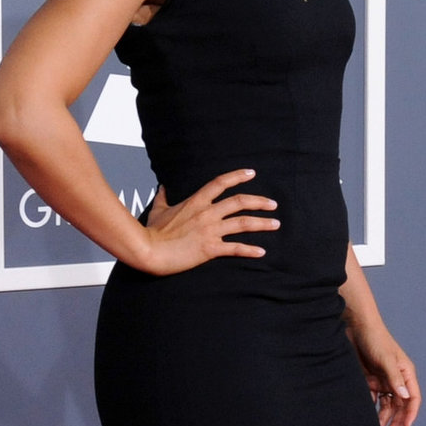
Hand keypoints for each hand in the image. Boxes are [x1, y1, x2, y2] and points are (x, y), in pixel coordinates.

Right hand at [133, 168, 278, 275]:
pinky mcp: (210, 249)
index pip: (220, 183)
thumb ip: (163, 197)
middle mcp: (207, 213)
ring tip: (275, 224)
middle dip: (260, 202)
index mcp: (196, 201)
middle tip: (273, 204)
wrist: (150, 250)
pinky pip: (235, 248)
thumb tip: (162, 186)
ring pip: (243, 223)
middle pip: (240, 202)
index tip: (251, 173)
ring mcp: (210, 230)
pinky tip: (261, 252)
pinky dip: (250, 250)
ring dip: (262, 223)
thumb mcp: (158, 210)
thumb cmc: (153, 232)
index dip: (237, 176)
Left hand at [348, 317, 419, 425]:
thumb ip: (394, 378)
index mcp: (406, 373)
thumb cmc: (375, 339)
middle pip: (400, 404)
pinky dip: (372, 407)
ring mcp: (384, 380)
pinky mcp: (371, 379)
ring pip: (387, 404)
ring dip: (384, 417)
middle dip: (396, 420)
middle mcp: (397, 378)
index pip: (413, 397)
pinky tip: (367, 416)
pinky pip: (374, 398)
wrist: (356, 327)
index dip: (411, 413)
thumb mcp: (386, 359)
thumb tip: (404, 397)